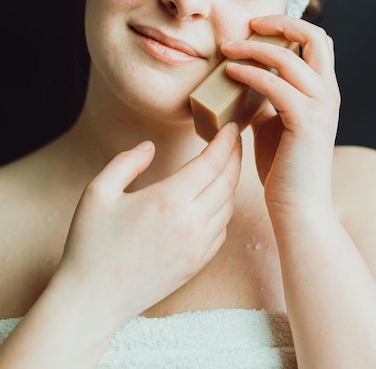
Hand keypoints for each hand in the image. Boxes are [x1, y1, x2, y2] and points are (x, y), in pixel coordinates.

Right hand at [56, 122, 240, 330]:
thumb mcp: (98, 192)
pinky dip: (224, 208)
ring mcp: (197, 246)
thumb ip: (126, 162)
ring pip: (229, 205)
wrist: (93, 300)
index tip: (231, 125)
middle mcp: (190, 223)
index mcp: (168, 200)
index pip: (211, 162)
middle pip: (228, 181)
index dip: (226, 141)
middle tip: (234, 139)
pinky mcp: (197, 264)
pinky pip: (222, 229)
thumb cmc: (91, 244)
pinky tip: (214, 199)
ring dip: (231, 181)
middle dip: (235, 155)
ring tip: (225, 165)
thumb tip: (150, 147)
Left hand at [220, 15, 339, 215]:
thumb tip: (248, 85)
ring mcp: (320, 106)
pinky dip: (249, 73)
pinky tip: (230, 72)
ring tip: (227, 49)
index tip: (258, 27)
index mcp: (324, 91)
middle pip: (316, 37)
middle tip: (249, 26)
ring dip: (253, 48)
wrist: (298, 207)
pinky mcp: (305, 121)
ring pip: (289, 57)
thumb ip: (270, 102)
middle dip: (280, 23)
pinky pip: (273, 84)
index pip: (318, 41)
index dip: (290, 25)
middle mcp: (328, 93)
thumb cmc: (285, 168)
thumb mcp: (277, 124)